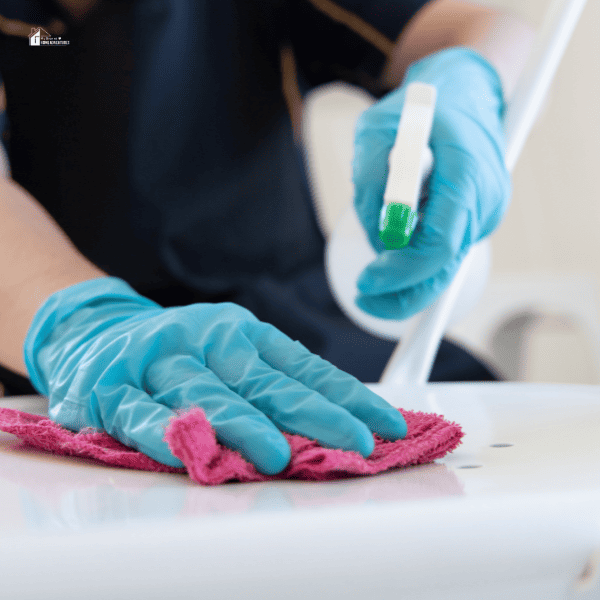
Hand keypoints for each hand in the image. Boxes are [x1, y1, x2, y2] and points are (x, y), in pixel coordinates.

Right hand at [24, 278, 406, 474]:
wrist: (93, 329)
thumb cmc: (179, 350)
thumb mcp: (230, 351)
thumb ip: (271, 384)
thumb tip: (334, 420)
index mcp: (241, 333)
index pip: (303, 368)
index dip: (346, 396)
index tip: (386, 424)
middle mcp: (205, 340)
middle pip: (264, 382)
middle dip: (314, 415)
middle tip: (353, 442)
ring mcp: (158, 361)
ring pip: (206, 394)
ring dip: (243, 424)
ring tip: (278, 455)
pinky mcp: (111, 386)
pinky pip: (139, 412)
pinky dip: (164, 432)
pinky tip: (190, 451)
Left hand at [352, 47, 510, 319]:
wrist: (465, 91)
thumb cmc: (419, 106)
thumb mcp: (375, 129)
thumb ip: (371, 180)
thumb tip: (379, 239)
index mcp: (466, 173)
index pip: (439, 245)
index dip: (402, 272)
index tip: (367, 282)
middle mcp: (486, 200)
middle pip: (445, 268)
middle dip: (402, 293)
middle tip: (364, 298)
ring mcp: (488, 212)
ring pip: (443, 263)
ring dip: (406, 270)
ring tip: (377, 247)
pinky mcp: (479, 219)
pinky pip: (445, 250)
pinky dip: (417, 257)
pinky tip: (399, 238)